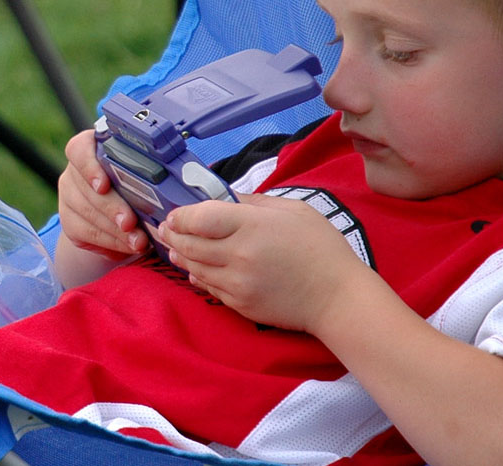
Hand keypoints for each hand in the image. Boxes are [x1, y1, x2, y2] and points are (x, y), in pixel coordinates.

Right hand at [57, 129, 149, 259]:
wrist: (117, 214)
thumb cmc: (135, 186)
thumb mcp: (141, 174)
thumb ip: (148, 173)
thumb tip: (175, 184)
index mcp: (92, 149)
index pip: (79, 149)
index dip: (89, 166)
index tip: (104, 185)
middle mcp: (75, 171)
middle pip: (85, 187)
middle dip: (112, 208)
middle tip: (131, 223)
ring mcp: (70, 196)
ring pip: (86, 213)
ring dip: (115, 230)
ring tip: (138, 240)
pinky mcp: (69, 221)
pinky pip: (87, 233)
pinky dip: (111, 242)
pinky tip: (128, 245)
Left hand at [158, 193, 361, 331]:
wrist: (337, 297)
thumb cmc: (321, 248)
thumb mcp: (293, 211)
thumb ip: (255, 202)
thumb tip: (226, 197)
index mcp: (252, 226)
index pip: (200, 218)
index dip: (182, 215)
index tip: (176, 213)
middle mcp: (239, 255)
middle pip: (190, 244)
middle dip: (173, 234)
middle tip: (165, 228)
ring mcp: (237, 283)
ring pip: (194, 267)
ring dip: (180, 255)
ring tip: (173, 246)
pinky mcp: (240, 305)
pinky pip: (209, 288)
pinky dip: (198, 276)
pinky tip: (195, 268)